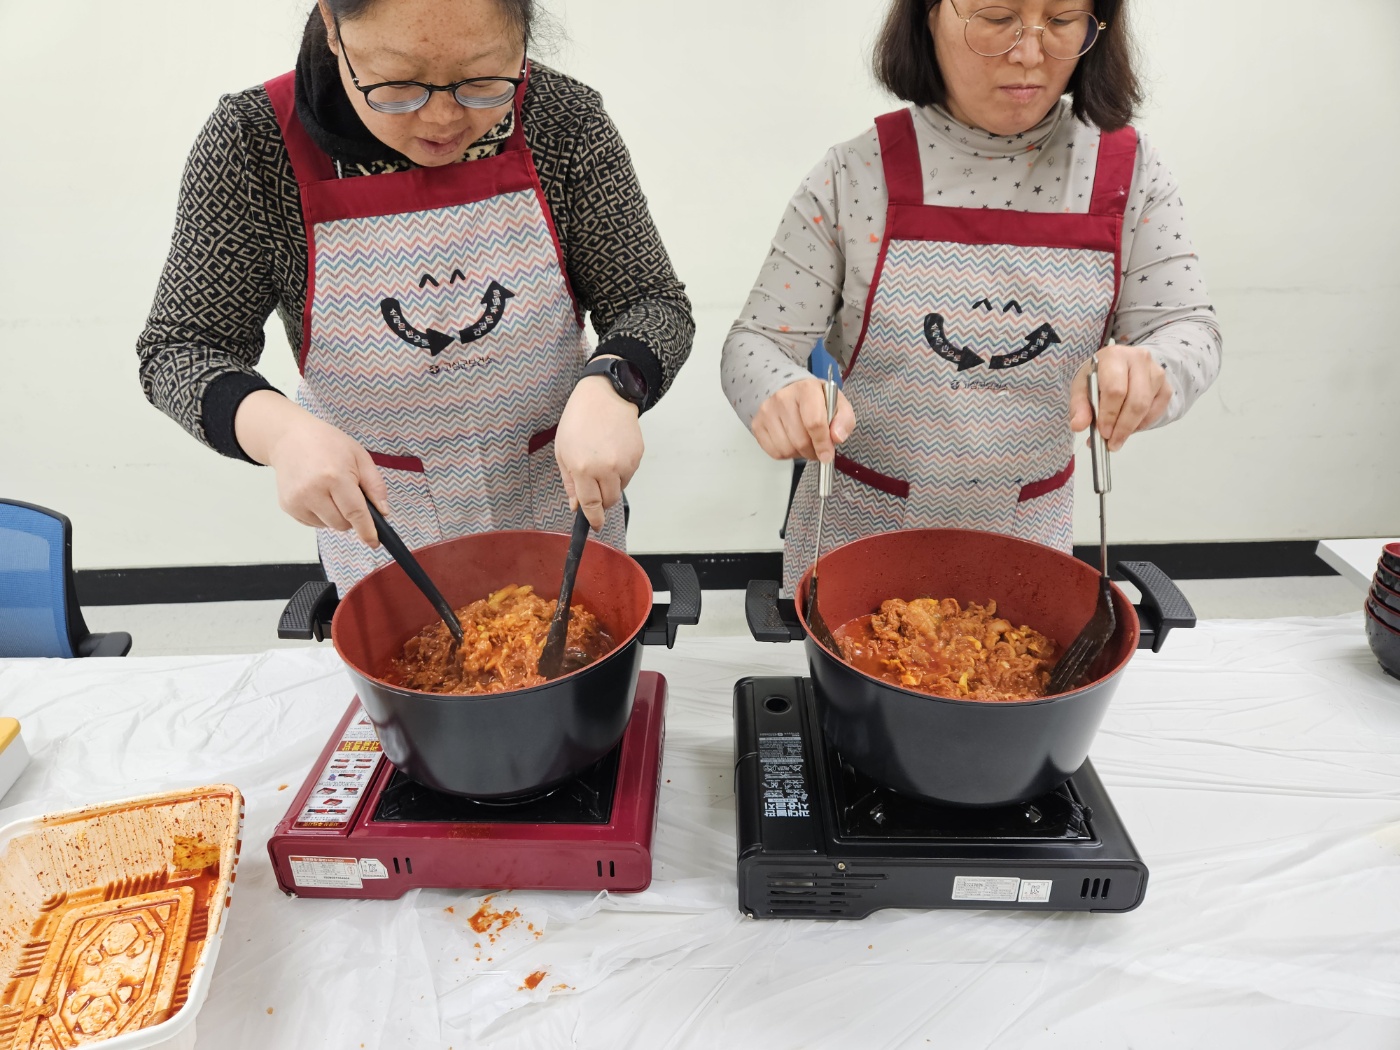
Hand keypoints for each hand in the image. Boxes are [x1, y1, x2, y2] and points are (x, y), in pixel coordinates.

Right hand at [233, 390, 387, 545]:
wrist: (290, 438)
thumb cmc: (327, 444)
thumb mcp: (360, 457)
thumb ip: (375, 486)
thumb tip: (383, 512)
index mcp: (334, 477)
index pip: (355, 513)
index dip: (367, 530)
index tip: (374, 542)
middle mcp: (312, 491)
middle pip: (341, 524)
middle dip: (351, 517)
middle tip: (348, 494)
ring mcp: (297, 500)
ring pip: (327, 526)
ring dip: (335, 515)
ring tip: (329, 490)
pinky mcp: (287, 506)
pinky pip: (313, 523)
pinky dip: (320, 514)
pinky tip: (317, 493)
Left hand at [554, 370, 643, 531]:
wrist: (605, 396)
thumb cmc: (580, 419)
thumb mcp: (562, 451)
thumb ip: (570, 482)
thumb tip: (576, 505)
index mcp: (584, 468)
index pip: (591, 505)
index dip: (593, 519)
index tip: (595, 525)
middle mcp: (606, 468)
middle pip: (608, 501)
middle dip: (601, 500)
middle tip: (593, 487)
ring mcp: (625, 463)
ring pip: (620, 488)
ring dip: (610, 484)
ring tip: (601, 461)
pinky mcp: (637, 456)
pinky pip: (629, 474)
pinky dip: (620, 471)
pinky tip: (612, 453)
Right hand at [751, 378, 855, 462]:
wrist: (790, 392)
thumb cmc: (816, 401)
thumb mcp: (838, 405)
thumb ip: (844, 421)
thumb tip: (836, 438)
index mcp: (806, 390)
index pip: (814, 423)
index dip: (823, 444)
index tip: (827, 455)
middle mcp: (783, 398)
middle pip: (800, 440)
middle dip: (813, 451)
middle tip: (818, 450)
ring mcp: (767, 412)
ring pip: (786, 449)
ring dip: (799, 454)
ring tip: (805, 444)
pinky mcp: (758, 424)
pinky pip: (774, 452)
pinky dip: (786, 454)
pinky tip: (792, 442)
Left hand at [1070, 344, 1171, 451]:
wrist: (1118, 366)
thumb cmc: (1098, 377)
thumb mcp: (1081, 388)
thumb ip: (1079, 407)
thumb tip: (1078, 425)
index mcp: (1114, 356)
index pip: (1115, 390)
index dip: (1109, 415)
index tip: (1103, 433)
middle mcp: (1139, 360)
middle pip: (1136, 401)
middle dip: (1123, 427)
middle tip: (1111, 443)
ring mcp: (1156, 372)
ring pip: (1147, 407)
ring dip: (1131, 427)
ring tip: (1116, 437)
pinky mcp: (1166, 386)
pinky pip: (1157, 411)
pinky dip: (1142, 424)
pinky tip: (1129, 426)